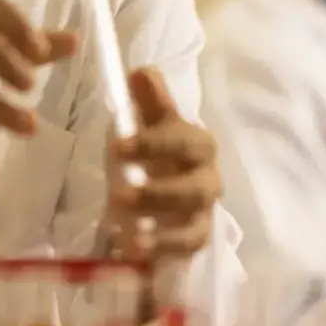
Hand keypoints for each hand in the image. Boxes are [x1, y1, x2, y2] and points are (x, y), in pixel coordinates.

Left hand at [104, 68, 221, 260]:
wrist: (168, 186)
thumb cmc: (155, 150)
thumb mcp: (150, 124)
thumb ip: (148, 100)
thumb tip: (139, 71)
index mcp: (198, 145)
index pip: (184, 142)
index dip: (154, 145)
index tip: (118, 147)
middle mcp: (208, 179)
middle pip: (194, 189)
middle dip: (157, 193)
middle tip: (118, 194)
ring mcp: (203, 214)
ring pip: (192, 225)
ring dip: (161, 232)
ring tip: (127, 234)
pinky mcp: (194, 241)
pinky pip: (184, 252)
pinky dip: (161, 254)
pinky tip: (132, 253)